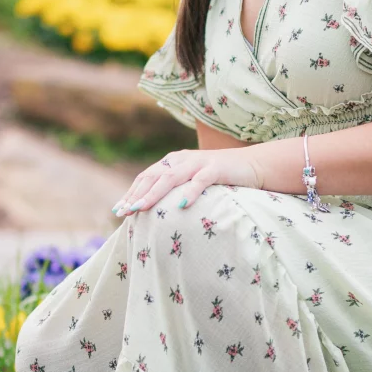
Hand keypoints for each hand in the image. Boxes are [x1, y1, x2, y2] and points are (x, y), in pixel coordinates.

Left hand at [113, 148, 262, 216]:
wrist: (253, 165)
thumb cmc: (221, 179)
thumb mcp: (193, 182)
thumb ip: (175, 190)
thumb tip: (154, 212)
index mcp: (173, 162)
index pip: (146, 177)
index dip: (131, 192)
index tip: (118, 210)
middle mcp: (181, 160)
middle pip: (153, 177)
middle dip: (136, 195)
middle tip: (124, 212)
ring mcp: (198, 163)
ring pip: (170, 178)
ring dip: (154, 194)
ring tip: (141, 208)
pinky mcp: (216, 168)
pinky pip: (200, 180)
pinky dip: (189, 192)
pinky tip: (180, 205)